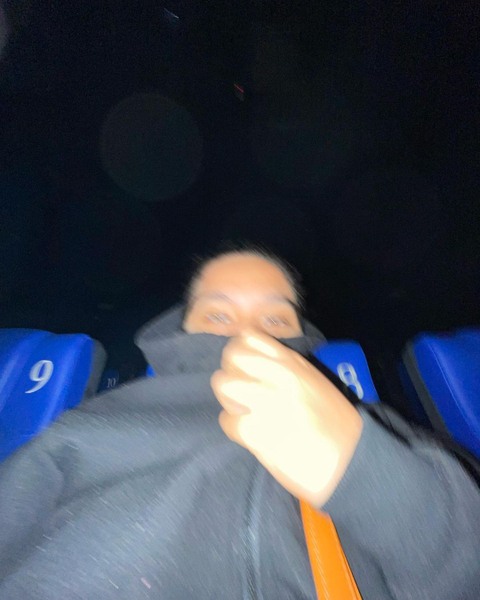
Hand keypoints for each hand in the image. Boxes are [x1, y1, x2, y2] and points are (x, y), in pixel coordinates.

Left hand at [211, 329, 362, 506]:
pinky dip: (235, 429)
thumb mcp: (313, 381)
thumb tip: (256, 363)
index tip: (246, 369)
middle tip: (241, 394)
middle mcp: (279, 374)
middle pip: (231, 355)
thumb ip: (287, 368)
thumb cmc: (333, 422)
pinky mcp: (258, 430)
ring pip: (223, 384)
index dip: (240, 353)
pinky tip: (249, 435)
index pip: (249, 337)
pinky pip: (228, 420)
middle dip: (232, 374)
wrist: (350, 459)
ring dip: (230, 400)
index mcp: (292, 362)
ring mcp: (267, 400)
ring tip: (244, 413)